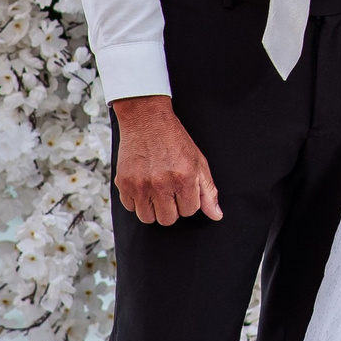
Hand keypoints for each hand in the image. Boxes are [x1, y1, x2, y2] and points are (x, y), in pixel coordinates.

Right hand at [112, 95, 222, 225]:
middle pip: (167, 219)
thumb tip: (216, 215)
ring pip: (147, 218)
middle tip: (169, 190)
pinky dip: (136, 200)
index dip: (187, 200)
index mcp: (184, 178)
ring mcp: (140, 185)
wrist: (147, 120)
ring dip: (153, 207)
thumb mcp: (198, 162)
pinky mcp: (123, 184)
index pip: (189, 211)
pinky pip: (130, 207)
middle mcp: (161, 184)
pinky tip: (142, 184)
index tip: (183, 187)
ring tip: (155, 189)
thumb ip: (208, 192)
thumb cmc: (174, 140)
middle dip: (171, 208)